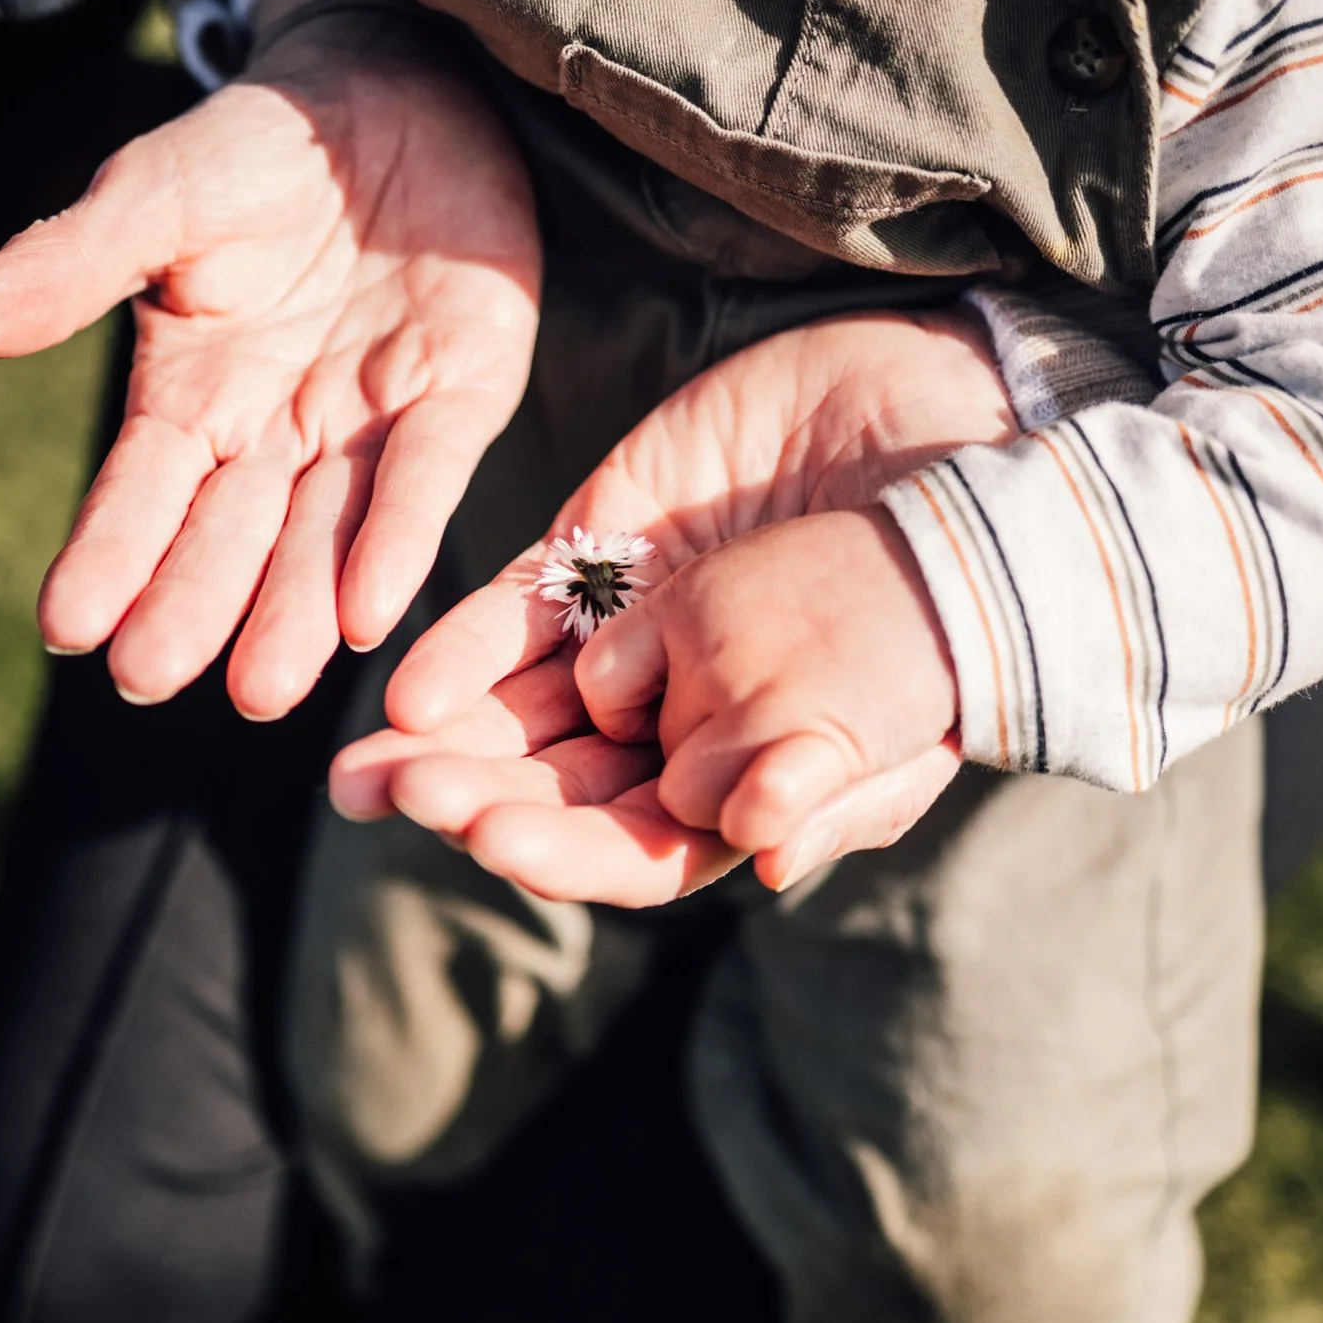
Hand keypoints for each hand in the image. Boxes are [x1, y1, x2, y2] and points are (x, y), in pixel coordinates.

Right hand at [0, 0, 541, 719]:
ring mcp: (372, 423)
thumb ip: (65, 267)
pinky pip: (427, 475)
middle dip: (191, 607)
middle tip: (152, 680)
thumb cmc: (261, 148)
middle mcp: (277, 431)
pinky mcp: (464, 393)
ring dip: (292, 612)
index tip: (67, 625)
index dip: (107, 555)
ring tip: (264, 690)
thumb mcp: (155, 196)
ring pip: (324, 534)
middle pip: (227, 536)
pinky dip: (398, 540)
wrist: (398, 80)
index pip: (141, 491)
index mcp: (193, 394)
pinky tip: (368, 611)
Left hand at [331, 309, 1010, 904]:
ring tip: (361, 771)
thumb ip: (840, 790)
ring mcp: (635, 648)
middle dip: (469, 798)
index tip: (493, 843)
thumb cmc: (958, 609)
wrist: (961, 459)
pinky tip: (408, 684)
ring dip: (441, 743)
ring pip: (518, 714)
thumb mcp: (912, 715)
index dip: (563, 853)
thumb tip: (765, 863)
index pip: (637, 850)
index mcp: (742, 795)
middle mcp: (674, 734)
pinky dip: (467, 648)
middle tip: (389, 796)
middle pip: (554, 789)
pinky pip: (521, 615)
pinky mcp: (607, 557)